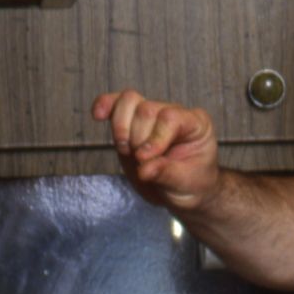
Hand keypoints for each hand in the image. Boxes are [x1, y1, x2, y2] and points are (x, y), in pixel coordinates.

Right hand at [92, 89, 220, 209]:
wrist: (181, 191)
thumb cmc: (190, 184)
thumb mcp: (184, 183)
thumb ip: (165, 173)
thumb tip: (144, 168)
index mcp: (196, 124)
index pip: (170, 117)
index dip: (154, 138)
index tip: (144, 160)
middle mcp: (174, 113)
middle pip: (146, 109)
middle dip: (137, 140)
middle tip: (141, 163)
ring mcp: (152, 115)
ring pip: (129, 101)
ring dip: (120, 128)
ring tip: (127, 151)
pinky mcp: (132, 122)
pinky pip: (116, 104)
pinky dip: (105, 106)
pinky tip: (98, 115)